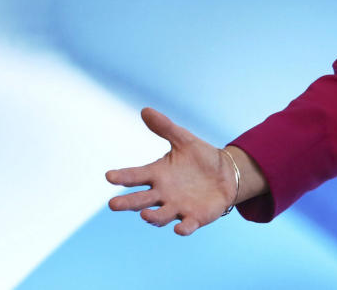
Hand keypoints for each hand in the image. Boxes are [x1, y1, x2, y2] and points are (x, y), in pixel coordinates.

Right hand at [105, 108, 236, 234]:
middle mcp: (163, 194)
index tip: (109, 176)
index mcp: (157, 175)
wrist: (227, 174)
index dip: (122, 177)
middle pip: (141, 200)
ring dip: (153, 217)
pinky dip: (183, 228)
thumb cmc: (200, 158)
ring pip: (160, 215)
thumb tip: (145, 109)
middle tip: (113, 204)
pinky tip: (180, 228)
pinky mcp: (194, 217)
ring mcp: (177, 207)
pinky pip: (187, 225)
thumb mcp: (184, 140)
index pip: (136, 176)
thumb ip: (165, 127)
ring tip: (145, 215)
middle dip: (127, 203)